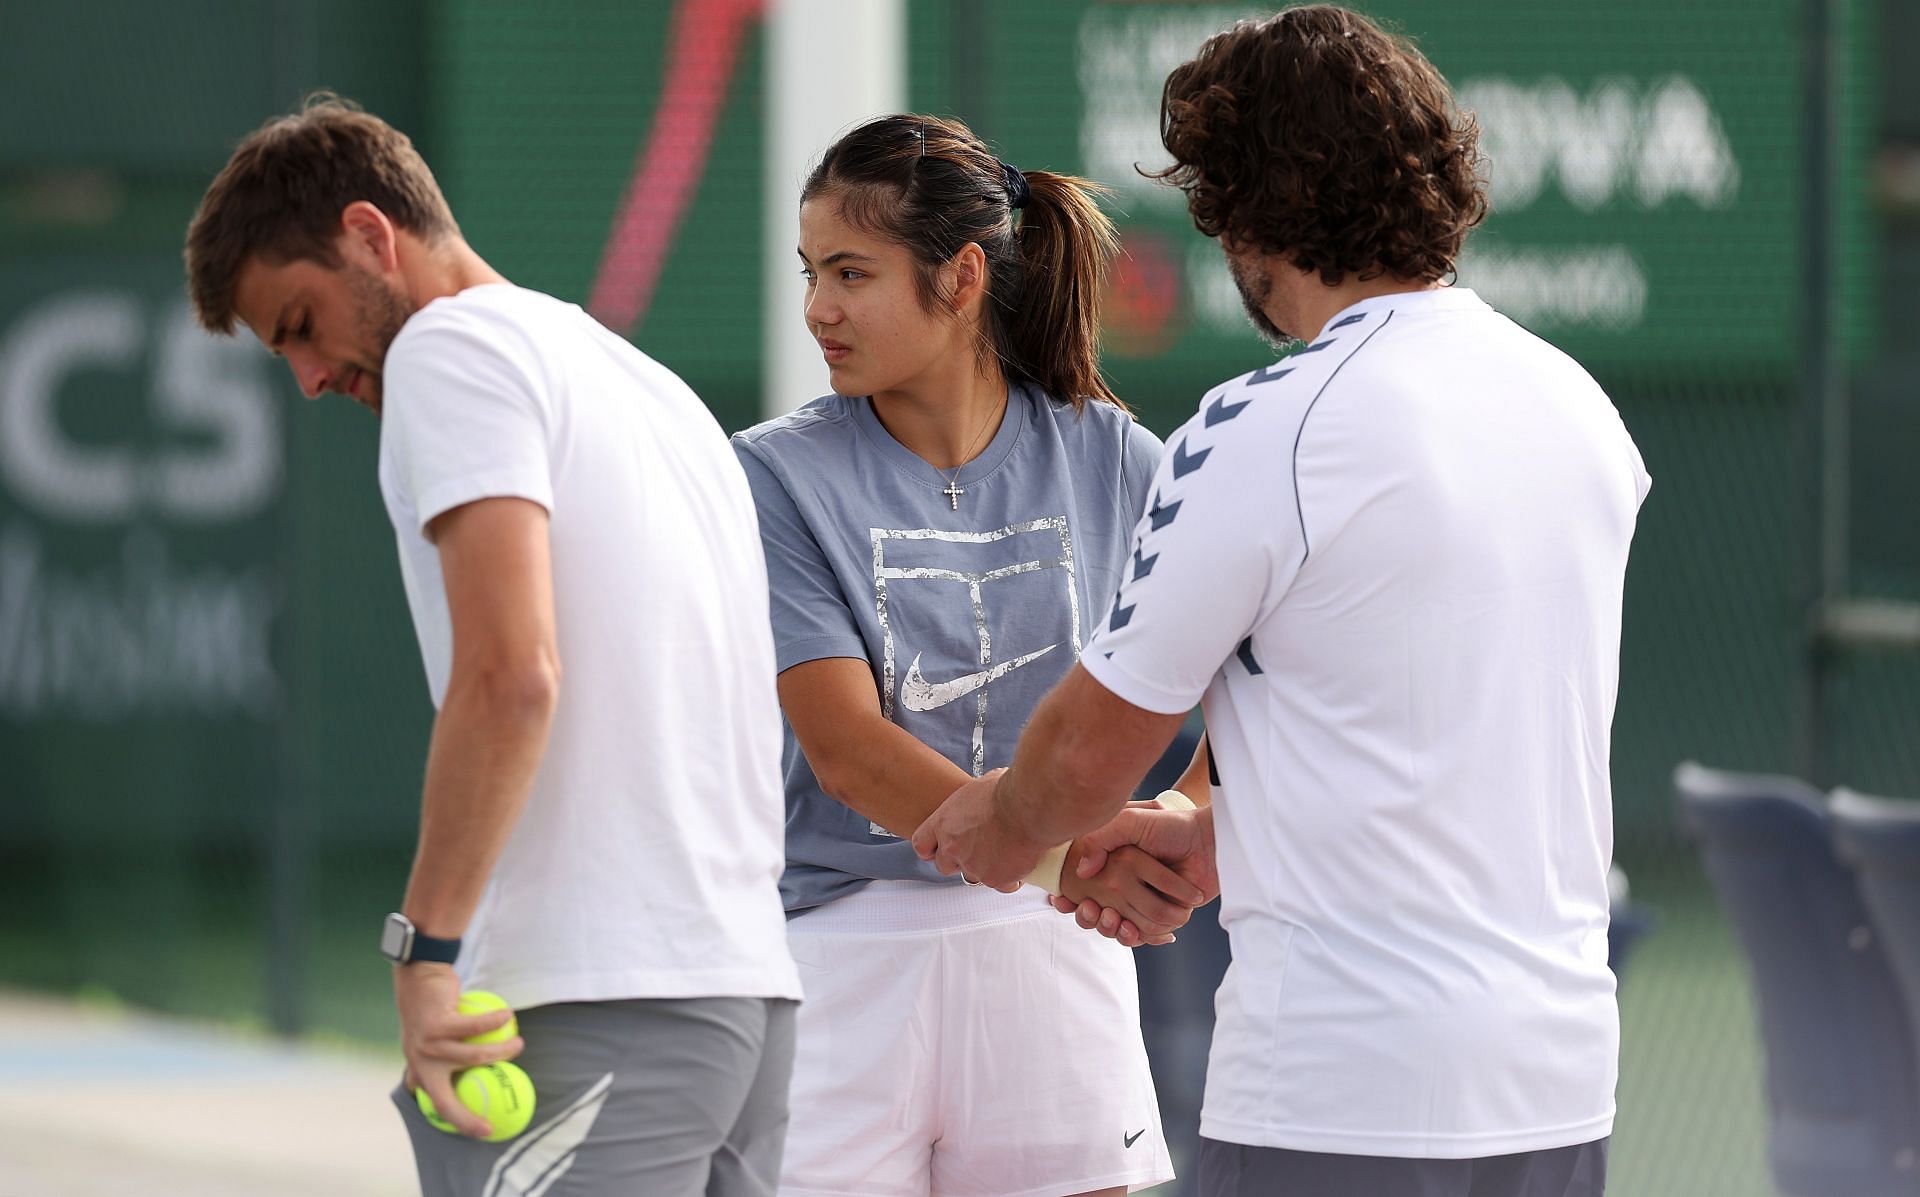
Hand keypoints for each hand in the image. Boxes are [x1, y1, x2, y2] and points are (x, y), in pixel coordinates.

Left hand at [394, 962, 522, 1137]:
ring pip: (472, 1057)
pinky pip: (474, 1026)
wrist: (417, 979)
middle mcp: (420, 1062)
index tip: (488, 1130)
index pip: (440, 1106)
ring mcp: (426, 1045)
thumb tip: (457, 1081)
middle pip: (448, 1098)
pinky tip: (509, 1015)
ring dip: (502, 1050)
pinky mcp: (437, 1024)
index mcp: (421, 1070)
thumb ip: (434, 1060)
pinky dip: (495, 1021)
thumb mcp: (426, 1039)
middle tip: (503, 1110)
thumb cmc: (429, 1010)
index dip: (462, 1123)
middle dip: (470, 1114)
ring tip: (519, 1044)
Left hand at [911, 769, 1045, 890]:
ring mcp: (973, 866)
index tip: (939, 849)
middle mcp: (953, 847)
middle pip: (945, 866)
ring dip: (987, 868)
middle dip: (961, 861)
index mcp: (944, 823)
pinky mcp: (996, 879)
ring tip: (1006, 852)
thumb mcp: (979, 788)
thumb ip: (971, 804)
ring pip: (975, 876)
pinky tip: (1021, 862)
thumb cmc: (1009, 791)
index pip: (922, 844)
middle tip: (981, 849)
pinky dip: (1011, 877)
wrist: (1030, 806)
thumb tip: (981, 802)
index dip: (932, 848)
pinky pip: (1002, 884)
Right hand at [1049, 804, 1218, 945]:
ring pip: (1117, 929)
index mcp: (1112, 865)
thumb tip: (1082, 872)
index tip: (1063, 902)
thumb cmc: (1170, 826)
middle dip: (1089, 918)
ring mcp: (1143, 903)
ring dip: (1112, 929)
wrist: (1209, 843)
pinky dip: (1138, 937)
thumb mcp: (1131, 822)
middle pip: (1095, 914)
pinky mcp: (1162, 917)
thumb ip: (1101, 839)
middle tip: (1091, 910)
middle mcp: (1125, 886)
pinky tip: (1131, 929)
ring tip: (1113, 920)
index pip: (1080, 890)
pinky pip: (1142, 936)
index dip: (1069, 900)